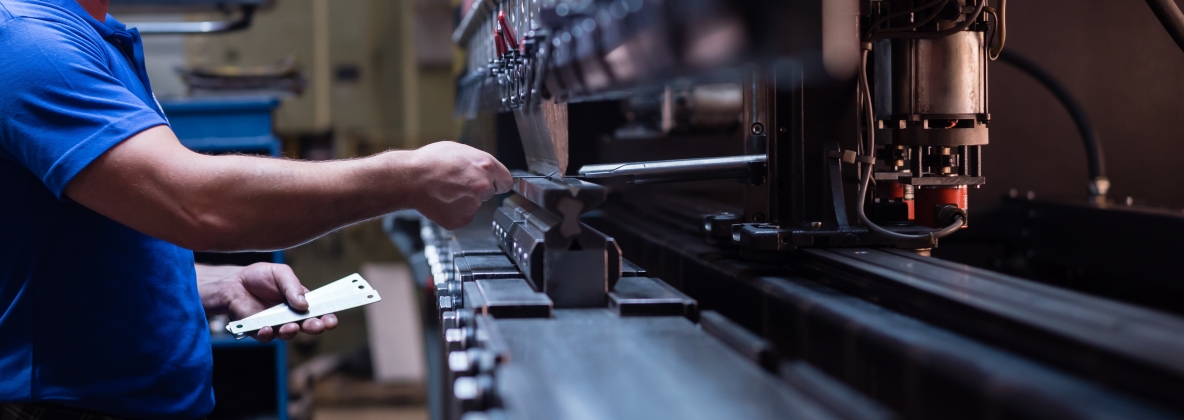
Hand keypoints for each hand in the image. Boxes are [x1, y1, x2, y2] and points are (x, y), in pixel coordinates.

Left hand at [199, 263, 337, 341]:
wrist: (234, 282)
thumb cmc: (260, 276)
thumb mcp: (280, 273)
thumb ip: (293, 286)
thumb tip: (304, 303)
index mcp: (300, 301)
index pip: (317, 311)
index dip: (326, 317)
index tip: (332, 320)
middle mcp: (290, 315)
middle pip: (306, 325)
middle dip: (314, 327)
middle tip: (318, 326)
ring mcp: (275, 324)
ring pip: (287, 334)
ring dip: (291, 332)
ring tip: (291, 327)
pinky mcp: (258, 330)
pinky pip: (266, 337)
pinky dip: (267, 335)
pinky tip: (267, 329)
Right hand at [408, 141, 512, 228]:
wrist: (409, 178)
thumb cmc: (430, 161)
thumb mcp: (460, 150)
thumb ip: (479, 162)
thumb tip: (487, 169)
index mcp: (486, 166)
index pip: (506, 181)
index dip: (497, 181)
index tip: (493, 183)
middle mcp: (483, 186)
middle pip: (489, 193)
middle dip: (478, 189)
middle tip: (458, 183)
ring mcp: (473, 204)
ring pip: (475, 204)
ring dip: (465, 200)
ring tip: (446, 190)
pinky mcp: (461, 219)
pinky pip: (463, 215)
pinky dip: (455, 211)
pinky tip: (443, 201)